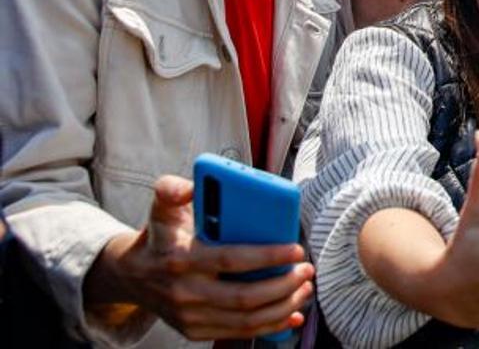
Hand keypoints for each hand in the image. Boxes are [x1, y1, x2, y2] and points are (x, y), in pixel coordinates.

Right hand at [83, 175, 312, 339]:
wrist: (130, 275)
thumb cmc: (160, 236)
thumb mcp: (162, 209)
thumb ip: (171, 190)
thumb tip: (189, 186)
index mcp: (180, 258)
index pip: (230, 259)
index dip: (267, 256)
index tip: (295, 249)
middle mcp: (184, 292)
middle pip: (243, 297)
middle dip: (283, 285)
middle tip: (307, 269)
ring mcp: (189, 316)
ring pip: (245, 320)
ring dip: (282, 307)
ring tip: (304, 288)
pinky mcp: (194, 330)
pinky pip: (238, 333)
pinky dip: (270, 326)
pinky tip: (292, 313)